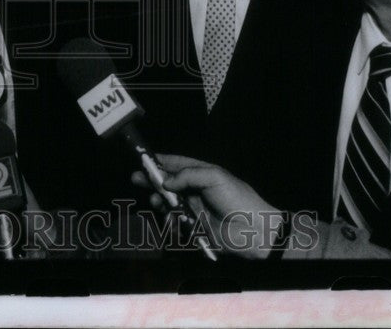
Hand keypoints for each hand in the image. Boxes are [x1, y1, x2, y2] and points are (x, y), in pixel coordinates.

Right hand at [130, 153, 278, 258]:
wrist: (253, 231)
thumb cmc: (237, 198)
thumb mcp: (214, 177)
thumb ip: (188, 175)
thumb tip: (166, 182)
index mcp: (203, 174)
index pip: (178, 164)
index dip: (161, 161)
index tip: (144, 159)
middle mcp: (197, 190)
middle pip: (169, 183)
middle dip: (153, 180)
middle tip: (136, 178)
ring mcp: (195, 209)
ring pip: (169, 202)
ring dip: (159, 200)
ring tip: (155, 201)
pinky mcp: (194, 227)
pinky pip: (175, 221)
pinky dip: (168, 218)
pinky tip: (168, 217)